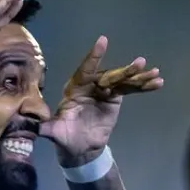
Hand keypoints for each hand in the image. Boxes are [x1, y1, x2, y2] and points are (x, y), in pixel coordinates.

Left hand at [40, 36, 163, 165]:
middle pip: (108, 75)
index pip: (84, 70)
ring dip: (138, 76)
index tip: (102, 42)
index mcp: (74, 89)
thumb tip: (32, 125)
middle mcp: (89, 86)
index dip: (93, 57)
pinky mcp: (114, 98)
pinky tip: (157, 82)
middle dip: (124, 69)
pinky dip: (143, 87)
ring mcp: (103, 91)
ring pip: (121, 80)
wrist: (79, 148)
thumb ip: (45, 128)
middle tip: (140, 62)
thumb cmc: (64, 138)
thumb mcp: (54, 133)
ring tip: (153, 71)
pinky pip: (129, 90)